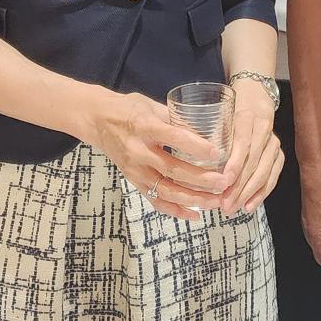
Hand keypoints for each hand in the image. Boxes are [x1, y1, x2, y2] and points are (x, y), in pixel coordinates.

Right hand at [77, 89, 224, 220]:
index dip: (196, 146)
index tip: (217, 152)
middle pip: (173, 169)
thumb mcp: (151, 105)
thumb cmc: (129, 109)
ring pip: (166, 190)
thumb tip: (207, 129)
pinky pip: (156, 200)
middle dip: (200, 179)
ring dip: (192, 198)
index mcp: (145, 126)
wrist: (98, 121)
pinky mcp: (135, 182)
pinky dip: (175, 210)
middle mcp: (139, 151)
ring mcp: (136, 170)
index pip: (174, 138)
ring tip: (215, 201)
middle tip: (223, 182)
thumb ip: (176, 118)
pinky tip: (195, 214)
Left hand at [214, 88, 283, 214]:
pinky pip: (273, 177)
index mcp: (246, 116)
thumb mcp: (217, 113)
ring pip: (264, 171)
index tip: (223, 181)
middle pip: (253, 161)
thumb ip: (206, 133)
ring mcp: (274, 142)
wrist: (256, 97)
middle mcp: (263, 129)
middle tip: (224, 204)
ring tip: (233, 208)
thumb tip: (185, 158)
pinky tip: (249, 206)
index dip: (235, 164)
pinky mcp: (279, 154)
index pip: (243, 142)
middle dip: (239, 186)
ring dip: (248, 193)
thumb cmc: (229, 108)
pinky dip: (261, 193)